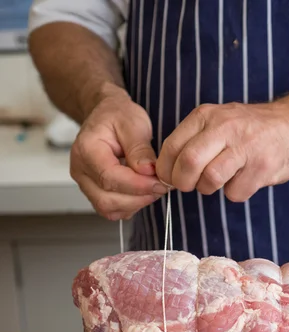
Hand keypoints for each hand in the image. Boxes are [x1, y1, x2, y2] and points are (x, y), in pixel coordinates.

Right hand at [70, 84, 167, 219]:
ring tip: (152, 188)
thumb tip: (147, 171)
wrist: (106, 115)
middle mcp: (81, 170)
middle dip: (138, 198)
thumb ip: (140, 148)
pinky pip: (111, 210)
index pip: (109, 177)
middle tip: (160, 187)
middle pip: (107, 199)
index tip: (159, 183)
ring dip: (135, 204)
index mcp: (86, 149)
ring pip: (108, 209)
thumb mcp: (133, 122)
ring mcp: (85, 184)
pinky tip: (141, 193)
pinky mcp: (94, 192)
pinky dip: (129, 207)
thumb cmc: (117, 116)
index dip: (137, 185)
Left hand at [156, 102, 288, 201]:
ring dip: (209, 189)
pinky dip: (235, 193)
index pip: (171, 147)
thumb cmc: (247, 131)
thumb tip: (163, 173)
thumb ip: (191, 141)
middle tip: (190, 186)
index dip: (166, 171)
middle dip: (183, 183)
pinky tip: (243, 180)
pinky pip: (235, 192)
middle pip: (189, 164)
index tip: (171, 179)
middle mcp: (225, 127)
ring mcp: (246, 146)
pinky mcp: (262, 166)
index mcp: (207, 116)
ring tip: (220, 181)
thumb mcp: (216, 123)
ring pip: (211, 179)